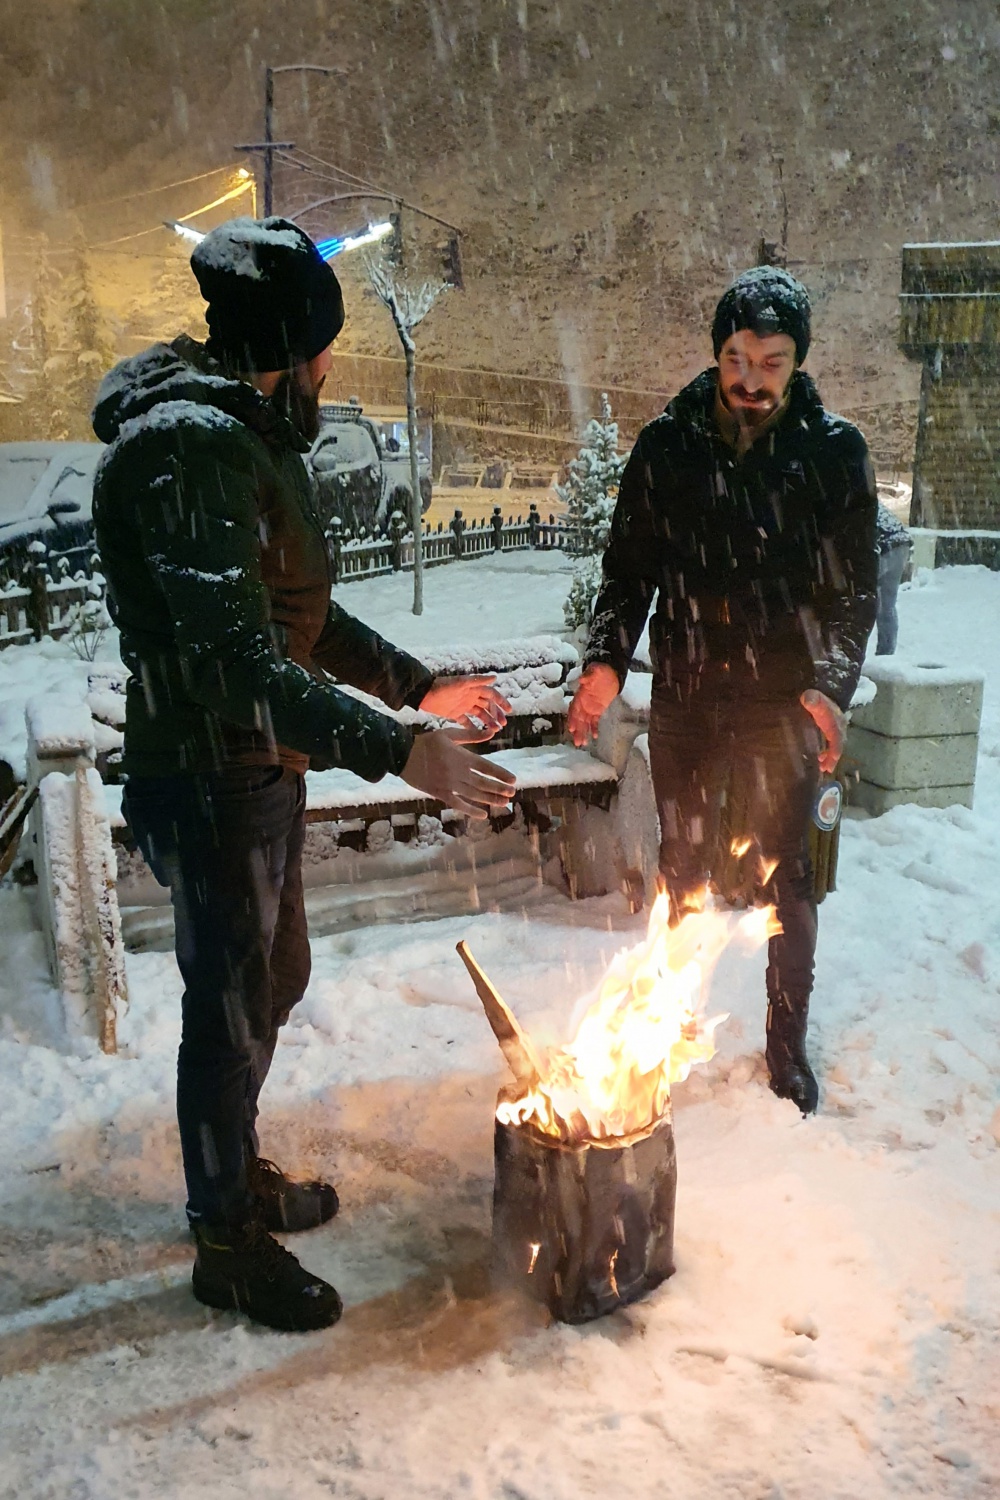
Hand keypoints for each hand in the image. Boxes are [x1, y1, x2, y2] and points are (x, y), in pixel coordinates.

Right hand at [400, 727, 516, 819]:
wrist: (402, 754)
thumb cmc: (426, 742)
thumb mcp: (449, 734)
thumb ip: (471, 735)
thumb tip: (492, 733)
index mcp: (461, 756)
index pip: (486, 767)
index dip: (501, 775)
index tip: (513, 780)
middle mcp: (458, 772)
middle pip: (483, 783)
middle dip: (499, 789)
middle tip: (512, 793)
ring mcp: (449, 784)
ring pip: (474, 795)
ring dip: (490, 799)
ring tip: (504, 803)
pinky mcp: (439, 793)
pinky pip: (458, 804)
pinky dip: (471, 810)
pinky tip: (483, 814)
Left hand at [419, 675, 510, 738]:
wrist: (424, 694)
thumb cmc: (442, 686)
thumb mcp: (461, 683)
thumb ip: (477, 680)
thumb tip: (495, 677)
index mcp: (473, 689)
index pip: (492, 694)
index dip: (501, 701)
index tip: (509, 711)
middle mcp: (470, 697)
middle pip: (488, 706)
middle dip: (497, 714)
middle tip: (502, 724)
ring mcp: (463, 706)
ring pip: (480, 715)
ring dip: (488, 721)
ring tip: (494, 730)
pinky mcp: (455, 714)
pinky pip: (467, 722)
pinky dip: (473, 727)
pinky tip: (480, 735)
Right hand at [567, 664, 619, 746]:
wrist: (611, 672)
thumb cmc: (601, 670)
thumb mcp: (595, 670)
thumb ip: (589, 675)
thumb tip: (582, 680)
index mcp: (581, 695)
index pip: (574, 708)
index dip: (572, 718)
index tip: (571, 728)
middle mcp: (584, 703)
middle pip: (578, 719)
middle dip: (577, 730)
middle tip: (577, 742)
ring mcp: (590, 707)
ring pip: (584, 722)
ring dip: (583, 732)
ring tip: (582, 744)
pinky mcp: (598, 709)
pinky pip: (594, 721)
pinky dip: (593, 728)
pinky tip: (594, 737)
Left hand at [800, 688, 845, 773]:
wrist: (825, 692)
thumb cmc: (818, 696)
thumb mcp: (814, 696)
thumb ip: (812, 698)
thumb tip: (808, 700)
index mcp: (834, 722)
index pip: (837, 737)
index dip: (835, 748)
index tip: (833, 758)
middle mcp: (838, 728)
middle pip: (838, 745)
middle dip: (833, 758)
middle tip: (826, 769)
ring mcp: (836, 730)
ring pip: (836, 747)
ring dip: (830, 758)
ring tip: (822, 768)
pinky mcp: (831, 732)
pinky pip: (832, 745)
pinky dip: (827, 753)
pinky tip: (819, 757)